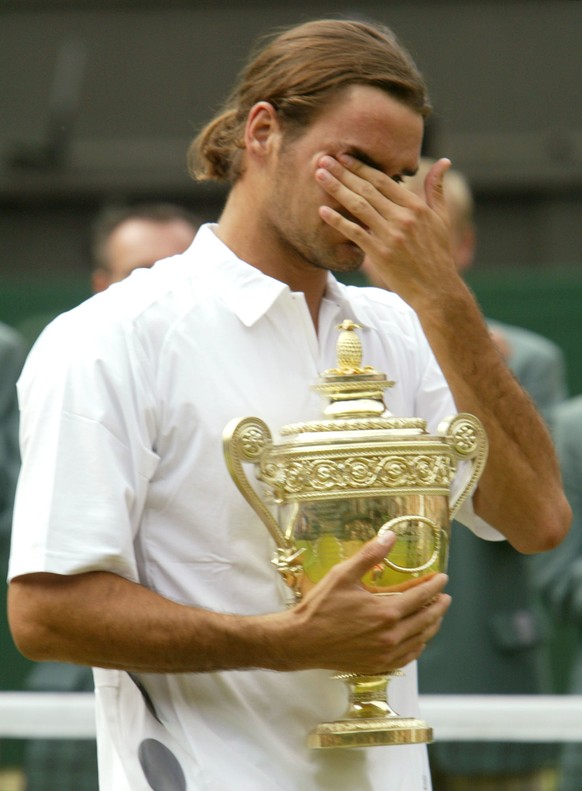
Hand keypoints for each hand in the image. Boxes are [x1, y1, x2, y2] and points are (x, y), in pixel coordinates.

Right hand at [287, 531, 450, 673]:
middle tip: (444, 596)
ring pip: (420, 640)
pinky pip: (408, 657)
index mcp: (386, 612)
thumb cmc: (320, 607)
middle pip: (426, 620)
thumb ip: (370, 554)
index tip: (443, 578)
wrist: (301, 640)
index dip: (435, 586)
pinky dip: (418, 645)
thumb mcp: (343, 574)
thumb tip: (390, 535)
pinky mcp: (378, 666)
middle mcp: (390, 636)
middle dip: (439, 606)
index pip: (421, 597)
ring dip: (432, 625)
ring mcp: (386, 654)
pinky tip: (418, 638)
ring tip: (435, 615)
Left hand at [315, 154, 458, 307]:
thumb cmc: (439, 255)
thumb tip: (444, 161)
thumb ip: (436, 190)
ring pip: (358, 206)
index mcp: (416, 207)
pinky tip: (322, 211)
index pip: (383, 181)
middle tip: (323, 159)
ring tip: (319, 176)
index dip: (361, 167)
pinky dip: (338, 221)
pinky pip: (355, 233)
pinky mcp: (380, 254)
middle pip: (367, 189)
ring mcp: (390, 235)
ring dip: (336, 189)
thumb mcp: (442, 219)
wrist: (437, 289)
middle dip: (343, 172)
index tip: (344, 157)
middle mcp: (403, 218)